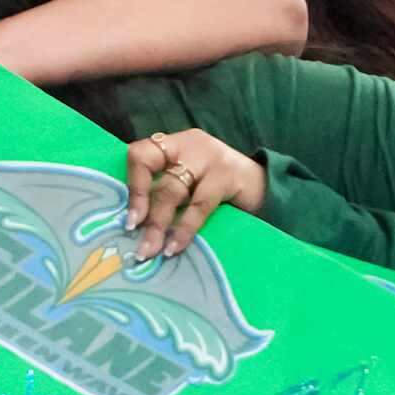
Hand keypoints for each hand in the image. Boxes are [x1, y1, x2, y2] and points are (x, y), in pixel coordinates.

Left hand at [124, 127, 266, 258]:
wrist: (267, 186)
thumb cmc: (220, 188)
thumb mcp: (190, 182)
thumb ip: (166, 192)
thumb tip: (135, 225)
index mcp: (175, 144)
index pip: (140, 154)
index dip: (131, 185)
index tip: (127, 218)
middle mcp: (189, 145)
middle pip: (152, 169)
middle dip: (140, 206)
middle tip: (133, 236)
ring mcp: (209, 157)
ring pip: (172, 189)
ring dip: (158, 224)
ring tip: (150, 250)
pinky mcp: (228, 174)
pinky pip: (199, 205)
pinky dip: (184, 229)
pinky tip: (176, 246)